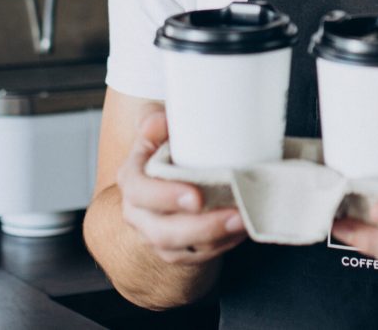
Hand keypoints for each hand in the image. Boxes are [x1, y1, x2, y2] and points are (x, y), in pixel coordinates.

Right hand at [117, 109, 247, 265]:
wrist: (166, 171)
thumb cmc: (166, 142)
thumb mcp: (157, 126)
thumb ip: (155, 121)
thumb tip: (159, 121)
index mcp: (132, 179)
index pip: (140, 192)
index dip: (165, 197)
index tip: (196, 197)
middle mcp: (139, 213)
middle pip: (162, 232)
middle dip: (200, 227)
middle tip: (235, 214)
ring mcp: (157, 235)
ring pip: (181, 250)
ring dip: (216, 239)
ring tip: (246, 221)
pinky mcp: (177, 249)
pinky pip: (198, 256)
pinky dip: (223, 245)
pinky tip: (243, 229)